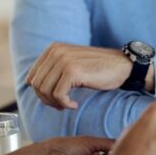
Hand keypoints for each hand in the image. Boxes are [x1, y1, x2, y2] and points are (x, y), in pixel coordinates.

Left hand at [26, 43, 148, 109]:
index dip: (41, 93)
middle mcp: (56, 51)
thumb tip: (33, 85)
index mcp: (53, 48)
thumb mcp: (72, 63)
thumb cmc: (99, 69)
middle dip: (47, 100)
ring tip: (68, 105)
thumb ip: (53, 69)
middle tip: (61, 106)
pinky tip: (74, 105)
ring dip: (55, 103)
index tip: (54, 99)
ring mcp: (64, 60)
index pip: (32, 76)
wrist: (123, 66)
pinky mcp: (72, 71)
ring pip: (45, 90)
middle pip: (37, 85)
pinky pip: (58, 95)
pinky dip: (65, 104)